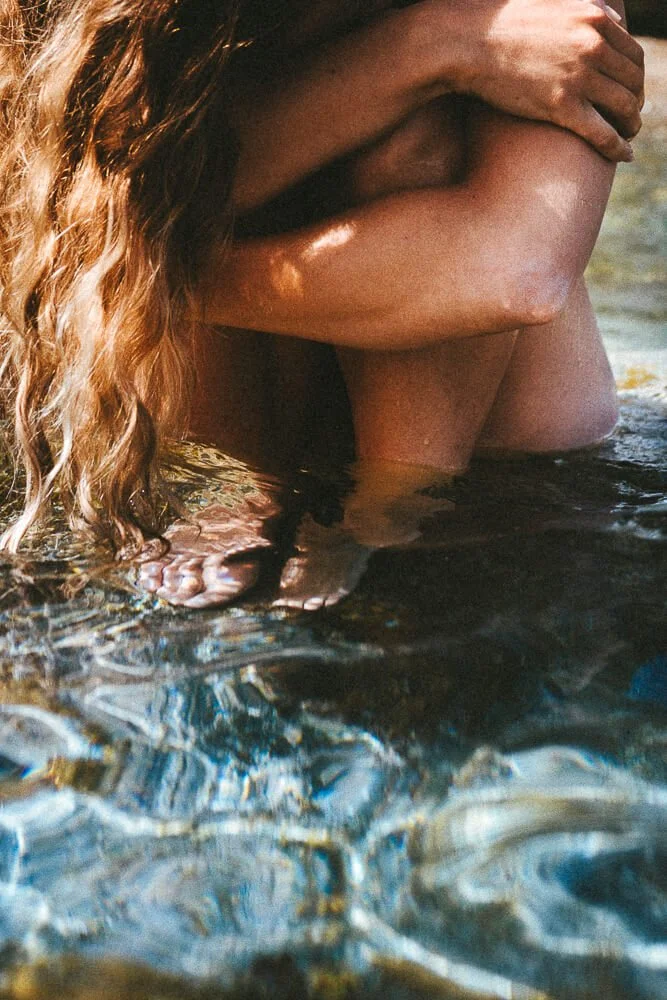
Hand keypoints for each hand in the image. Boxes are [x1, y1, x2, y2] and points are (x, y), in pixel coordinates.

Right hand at [433, 0, 643, 160]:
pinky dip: (619, 147)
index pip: (633, 54)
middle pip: (633, 82)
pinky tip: (624, 156)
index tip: (631, 92)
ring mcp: (579, 77)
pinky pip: (602, 133)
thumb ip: (587, 10)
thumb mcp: (554, 5)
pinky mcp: (561, 106)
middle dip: (635, 103)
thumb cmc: (503, 26)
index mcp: (595, 19)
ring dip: (631, 126)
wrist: (467, 43)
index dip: (636, 78)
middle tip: (629, 118)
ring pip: (624, 107)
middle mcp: (593, 45)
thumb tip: (613, 19)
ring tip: (627, 136)